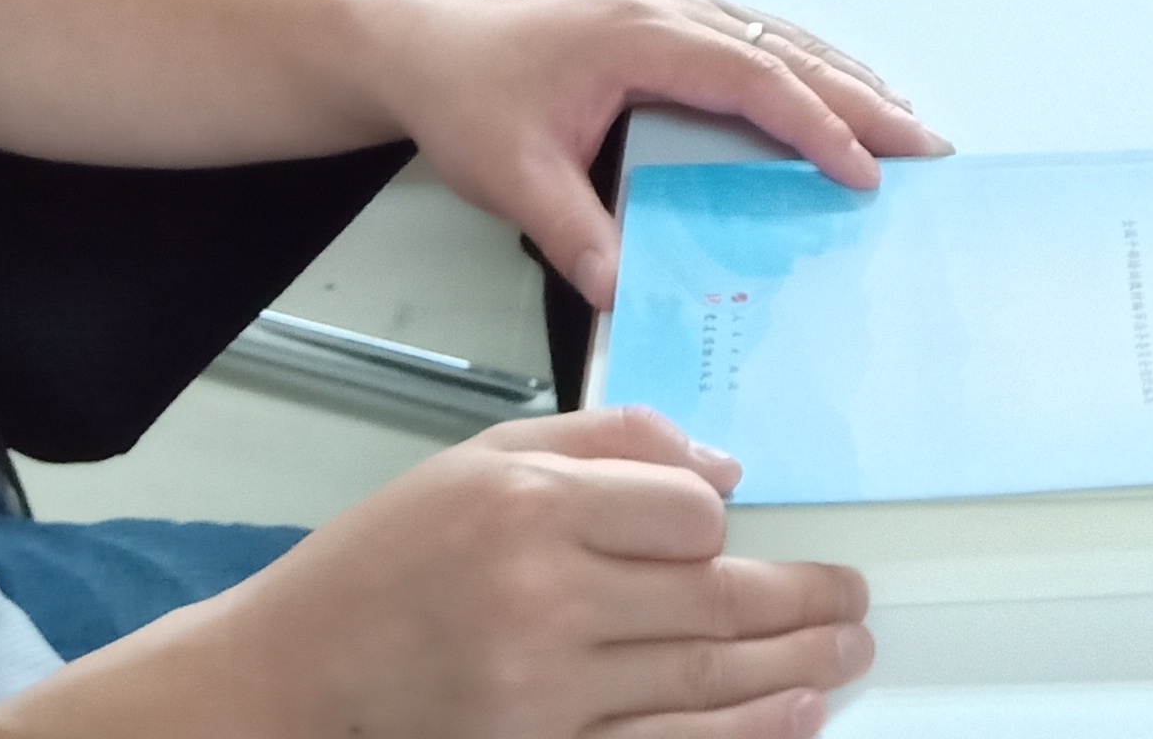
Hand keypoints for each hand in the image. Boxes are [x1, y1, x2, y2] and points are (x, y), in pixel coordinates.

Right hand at [53, 405, 871, 738]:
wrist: (296, 675)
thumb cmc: (390, 557)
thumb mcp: (485, 458)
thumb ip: (609, 444)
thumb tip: (724, 469)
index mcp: (531, 504)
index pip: (686, 513)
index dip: (723, 522)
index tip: (731, 532)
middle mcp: (544, 597)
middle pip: (712, 601)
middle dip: (803, 602)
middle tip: (856, 600)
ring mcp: (544, 691)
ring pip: (703, 682)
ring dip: (794, 670)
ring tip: (849, 654)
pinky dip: (741, 738)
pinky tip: (794, 718)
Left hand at [376, 0, 953, 309]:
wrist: (438, 52)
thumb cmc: (474, 104)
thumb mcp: (512, 177)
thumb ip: (572, 232)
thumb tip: (623, 292)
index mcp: (641, 40)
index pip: (750, 80)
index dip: (813, 124)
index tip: (861, 170)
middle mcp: (672, 11)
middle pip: (786, 51)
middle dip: (862, 99)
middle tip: (926, 145)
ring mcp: (678, 8)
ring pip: (784, 37)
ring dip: (848, 78)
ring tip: (907, 121)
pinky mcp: (676, 21)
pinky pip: (763, 38)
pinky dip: (813, 67)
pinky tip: (845, 90)